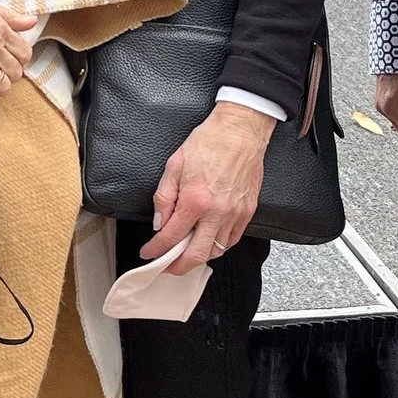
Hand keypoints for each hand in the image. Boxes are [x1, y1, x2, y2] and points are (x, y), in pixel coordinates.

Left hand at [148, 101, 273, 268]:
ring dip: (199, 257)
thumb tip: (159, 222)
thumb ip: (164, 197)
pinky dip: (219, 247)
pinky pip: (232, 240)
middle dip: (177, 267)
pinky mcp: (248, 212)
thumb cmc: (209, 142)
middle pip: (196, 255)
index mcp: (195, 200)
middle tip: (167, 267)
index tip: (149, 253)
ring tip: (186, 254)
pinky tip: (209, 242)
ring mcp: (235, 214)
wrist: (240, 130)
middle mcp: (217, 212)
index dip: (156, 250)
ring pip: (216, 251)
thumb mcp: (174, 165)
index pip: (171, 236)